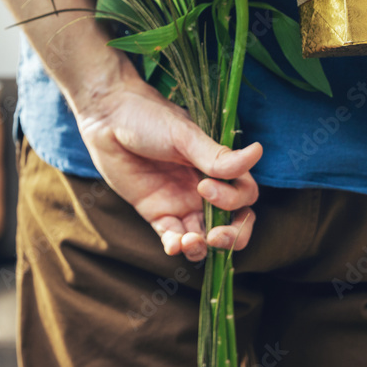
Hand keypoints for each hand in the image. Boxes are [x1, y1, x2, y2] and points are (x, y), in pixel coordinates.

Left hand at [72, 63, 261, 261]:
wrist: (109, 118)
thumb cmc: (149, 118)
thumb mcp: (185, 135)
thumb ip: (217, 155)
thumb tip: (258, 152)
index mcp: (217, 167)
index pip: (244, 196)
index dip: (233, 201)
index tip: (204, 186)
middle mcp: (204, 188)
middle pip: (232, 223)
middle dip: (231, 237)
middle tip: (214, 237)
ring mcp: (181, 202)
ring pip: (203, 237)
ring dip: (202, 247)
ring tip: (190, 243)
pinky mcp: (157, 213)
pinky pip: (173, 237)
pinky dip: (176, 246)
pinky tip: (173, 245)